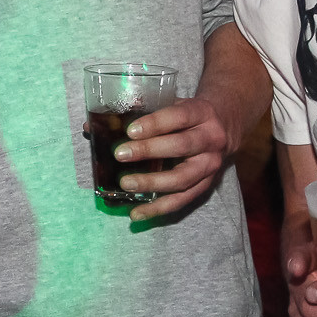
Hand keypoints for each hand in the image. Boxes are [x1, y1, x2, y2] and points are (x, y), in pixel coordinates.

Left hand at [108, 95, 231, 221]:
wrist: (224, 127)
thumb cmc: (186, 115)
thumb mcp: (172, 103)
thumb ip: (139, 111)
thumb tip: (92, 124)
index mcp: (201, 112)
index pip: (179, 117)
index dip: (155, 124)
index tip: (130, 131)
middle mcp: (211, 139)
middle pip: (181, 147)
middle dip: (149, 151)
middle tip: (120, 155)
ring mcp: (210, 165)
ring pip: (183, 179)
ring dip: (152, 183)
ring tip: (126, 185)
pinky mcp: (206, 185)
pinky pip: (182, 201)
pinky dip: (158, 208)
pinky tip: (136, 213)